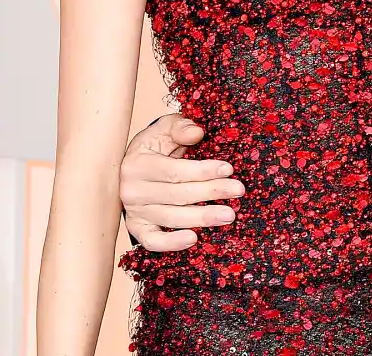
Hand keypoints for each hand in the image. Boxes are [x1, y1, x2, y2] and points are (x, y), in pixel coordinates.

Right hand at [119, 114, 244, 251]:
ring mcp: (134, 211)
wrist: (134, 165)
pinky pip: (152, 241)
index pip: (174, 171)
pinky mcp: (137, 228)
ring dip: (201, 218)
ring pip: (170, 218)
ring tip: (228, 215)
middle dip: (211, 192)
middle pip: (177, 195)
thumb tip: (197, 133)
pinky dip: (171, 243)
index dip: (202, 171)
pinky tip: (194, 239)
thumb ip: (180, 127)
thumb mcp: (164, 128)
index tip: (228, 169)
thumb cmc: (156, 145)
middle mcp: (133, 190)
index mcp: (138, 164)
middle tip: (238, 190)